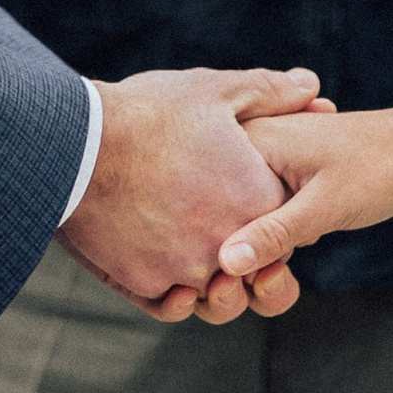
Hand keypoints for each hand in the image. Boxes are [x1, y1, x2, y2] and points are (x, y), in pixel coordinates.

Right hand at [59, 67, 321, 322]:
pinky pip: (173, 304)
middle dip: (239, 246)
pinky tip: (161, 259)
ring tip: (180, 234)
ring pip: (213, 292)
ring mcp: (189, 272)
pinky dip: (171, 291)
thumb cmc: (150, 113)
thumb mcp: (216, 90)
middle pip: (251, 265)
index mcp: (256, 200)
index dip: (265, 205)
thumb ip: (272, 93)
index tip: (241, 186)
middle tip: (206, 209)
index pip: (283, 222)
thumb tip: (314, 88)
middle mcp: (231, 246)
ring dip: (206, 274)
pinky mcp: (149, 287)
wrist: (77, 146)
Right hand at [214, 94, 392, 282]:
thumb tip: (226, 263)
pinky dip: (271, 242)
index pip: (208, 205)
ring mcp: (266, 164)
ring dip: (256, 255)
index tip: (236, 287)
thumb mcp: (326, 207)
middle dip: (234, 260)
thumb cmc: (380, 167)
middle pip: (217, 217)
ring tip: (282, 271)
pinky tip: (289, 258)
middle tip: (272, 279)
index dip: (216, 251)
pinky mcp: (283, 179)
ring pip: (239, 222)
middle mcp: (250, 147)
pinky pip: (261, 218)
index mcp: (252, 141)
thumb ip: (274, 234)